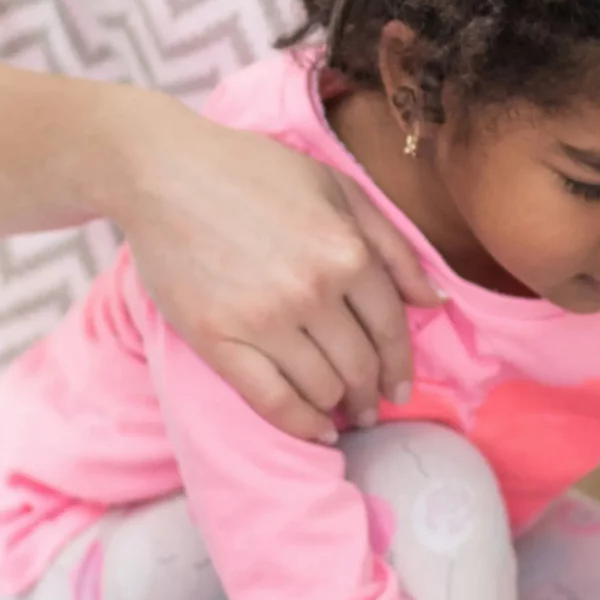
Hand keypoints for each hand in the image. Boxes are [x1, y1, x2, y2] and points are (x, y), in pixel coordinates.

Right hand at [116, 104, 443, 441]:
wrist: (163, 172)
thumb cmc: (252, 170)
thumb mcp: (337, 187)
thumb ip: (392, 244)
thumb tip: (436, 301)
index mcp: (347, 251)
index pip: (391, 328)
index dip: (400, 364)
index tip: (401, 386)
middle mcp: (313, 291)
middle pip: (359, 364)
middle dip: (372, 392)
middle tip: (371, 405)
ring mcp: (264, 320)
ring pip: (322, 387)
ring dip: (339, 408)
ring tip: (342, 413)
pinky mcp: (218, 340)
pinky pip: (273, 400)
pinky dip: (301, 424)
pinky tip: (315, 429)